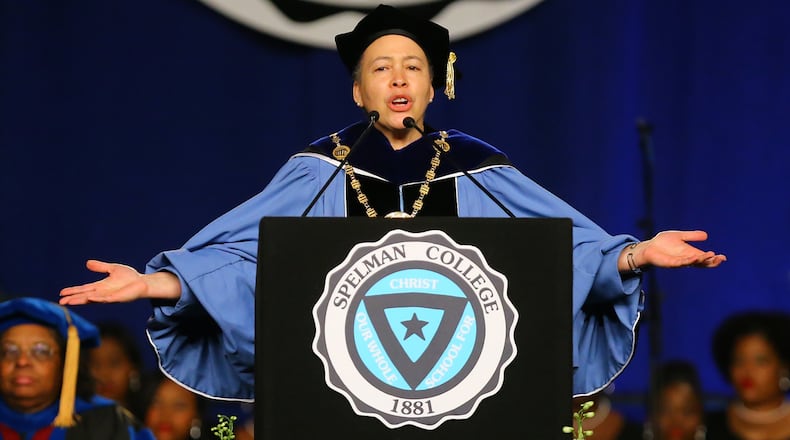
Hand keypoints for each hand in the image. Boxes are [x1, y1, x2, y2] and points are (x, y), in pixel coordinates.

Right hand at [59, 259, 180, 304]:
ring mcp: (109, 296)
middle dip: (73, 299)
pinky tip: (90, 299)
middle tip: (61, 302)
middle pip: (85, 296)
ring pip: (92, 299)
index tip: (62, 293)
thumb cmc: (129, 277)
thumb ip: (100, 267)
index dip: (73, 291)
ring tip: (70, 302)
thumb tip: (87, 263)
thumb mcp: (112, 269)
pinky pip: (106, 299)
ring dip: (81, 300)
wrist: (143, 282)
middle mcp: (103, 293)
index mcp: (100, 286)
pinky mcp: (117, 298)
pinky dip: (97, 299)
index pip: (84, 289)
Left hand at [622, 230, 726, 271]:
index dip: (714, 258)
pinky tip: (694, 258)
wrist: (648, 246)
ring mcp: (678, 262)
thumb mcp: (680, 236)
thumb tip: (706, 235)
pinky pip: (680, 263)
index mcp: (690, 253)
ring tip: (710, 256)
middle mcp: (686, 259)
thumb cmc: (663, 243)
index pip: (705, 258)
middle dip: (711, 261)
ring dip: (701, 260)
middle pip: (702, 263)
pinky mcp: (670, 263)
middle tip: (720, 258)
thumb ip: (692, 236)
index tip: (723, 257)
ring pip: (692, 263)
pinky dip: (688, 261)